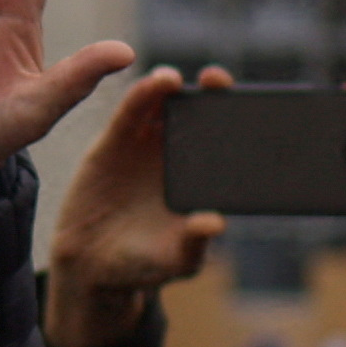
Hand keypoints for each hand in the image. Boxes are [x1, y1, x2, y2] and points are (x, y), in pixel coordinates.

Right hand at [44, 67, 234, 346]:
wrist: (94, 266)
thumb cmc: (145, 264)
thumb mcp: (176, 260)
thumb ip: (195, 242)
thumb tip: (216, 222)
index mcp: (202, 177)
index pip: (226, 140)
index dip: (237, 120)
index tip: (251, 108)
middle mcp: (178, 153)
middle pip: (199, 111)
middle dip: (210, 91)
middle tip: (216, 81)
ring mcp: (147, 144)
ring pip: (165, 104)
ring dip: (171, 85)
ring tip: (174, 80)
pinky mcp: (117, 141)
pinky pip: (132, 112)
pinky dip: (142, 94)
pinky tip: (152, 84)